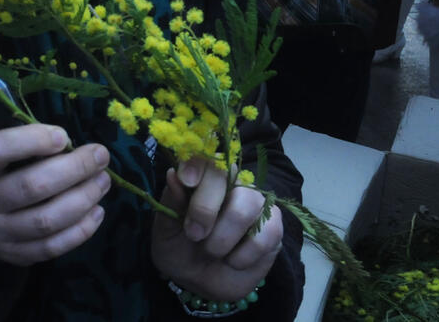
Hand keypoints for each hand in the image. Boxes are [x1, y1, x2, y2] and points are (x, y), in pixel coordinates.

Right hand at [0, 123, 110, 265]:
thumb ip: (24, 145)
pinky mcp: (13, 255)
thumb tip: (71, 145)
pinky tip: (96, 211)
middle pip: (30, 186)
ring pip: (45, 220)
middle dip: (73, 169)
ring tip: (102, 181)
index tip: (63, 135)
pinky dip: (80, 230)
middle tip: (100, 155)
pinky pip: (51, 247)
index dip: (32, 140)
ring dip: (82, 199)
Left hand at [151, 158, 281, 302]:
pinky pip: (267, 233)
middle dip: (205, 208)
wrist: (198, 281)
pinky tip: (233, 261)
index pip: (204, 157)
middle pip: (226, 176)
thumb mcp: (165, 228)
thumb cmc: (178, 247)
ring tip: (212, 251)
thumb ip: (171, 202)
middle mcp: (231, 183)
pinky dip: (244, 254)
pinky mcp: (273, 228)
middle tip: (193, 234)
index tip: (187, 180)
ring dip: (223, 236)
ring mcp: (255, 203)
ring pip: (246, 205)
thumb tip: (174, 174)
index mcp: (202, 176)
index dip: (197, 164)